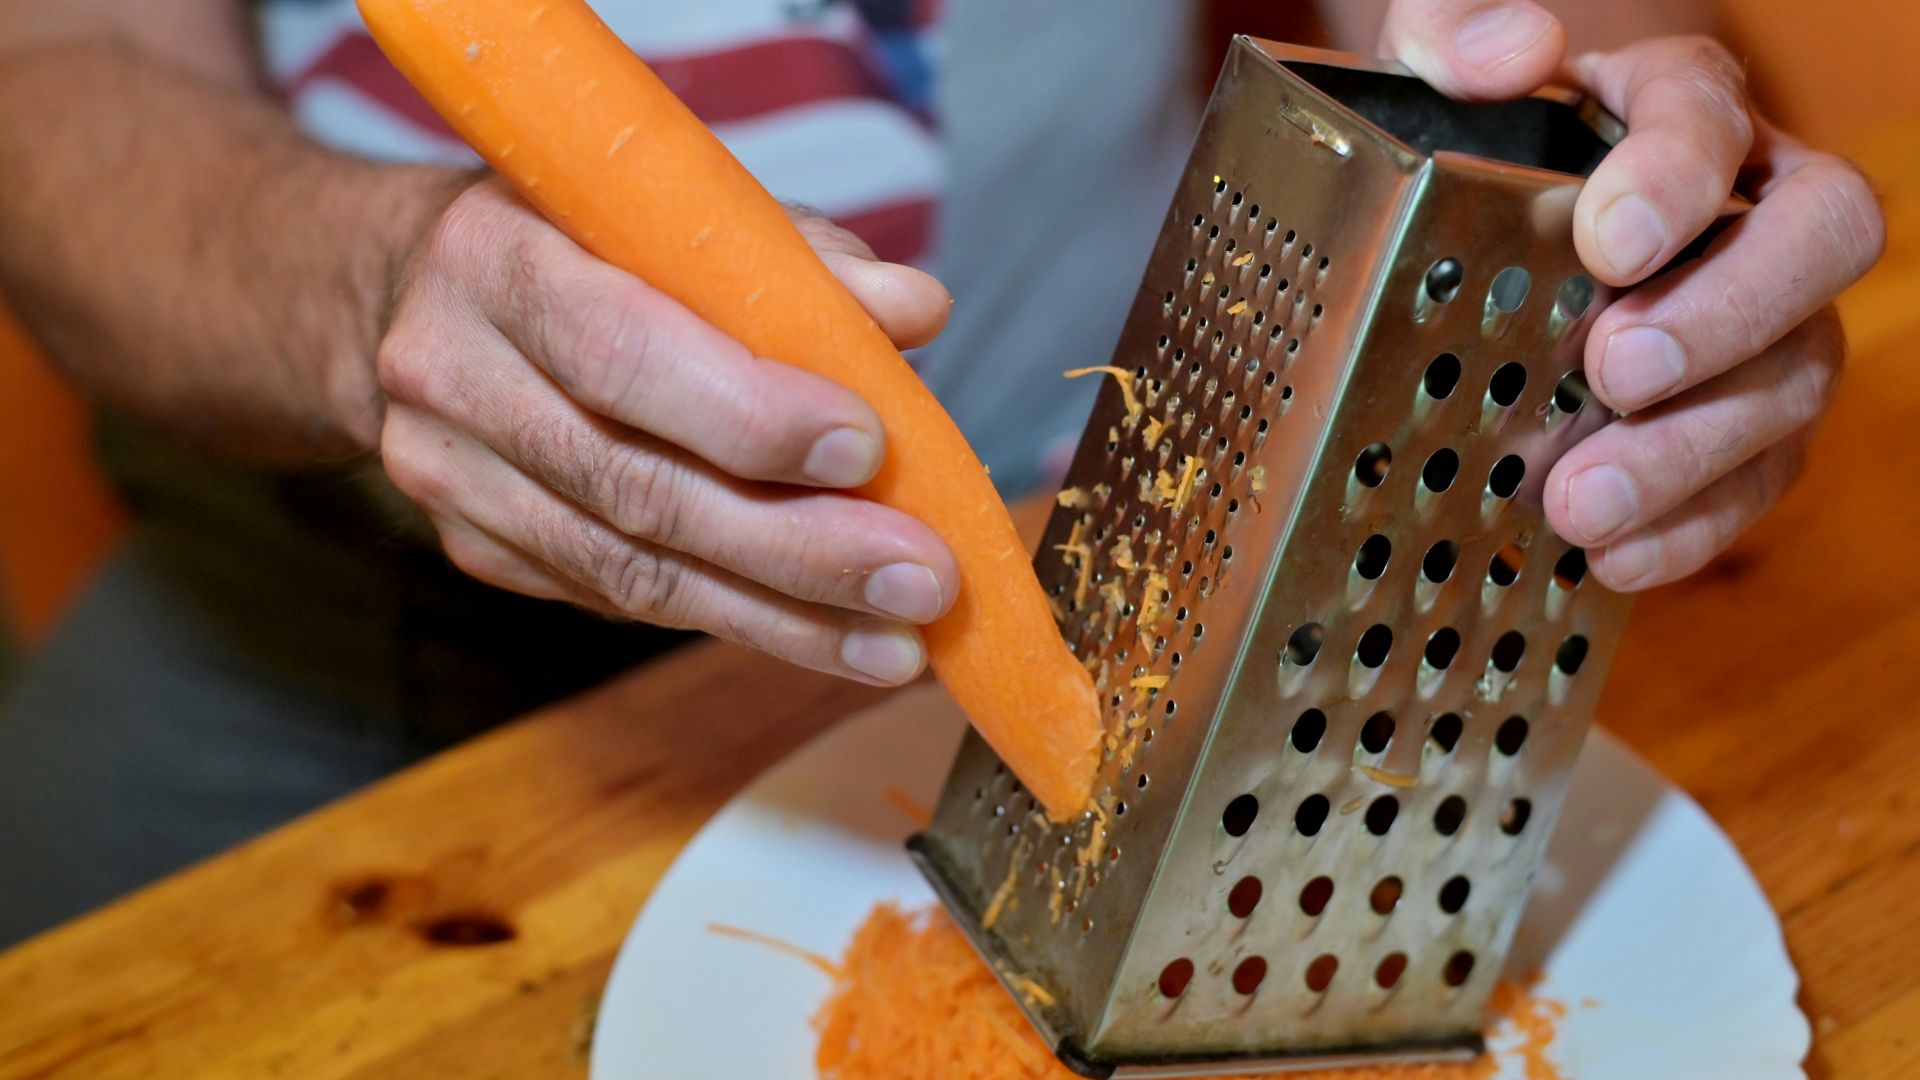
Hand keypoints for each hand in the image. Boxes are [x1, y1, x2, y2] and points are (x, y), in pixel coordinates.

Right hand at [376, 177, 958, 684]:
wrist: (407, 297)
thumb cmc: (581, 242)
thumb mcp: (671, 213)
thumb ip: (792, 258)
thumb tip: (915, 309)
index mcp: (498, 256)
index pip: (621, 350)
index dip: (746, 412)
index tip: (868, 448)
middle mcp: (452, 371)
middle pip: (634, 486)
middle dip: (796, 547)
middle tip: (920, 582)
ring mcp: (450, 476)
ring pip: (630, 571)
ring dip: (781, 616)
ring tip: (898, 640)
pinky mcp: (477, 547)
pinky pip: (618, 598)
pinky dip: (732, 618)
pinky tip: (826, 635)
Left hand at [1381, 1, 1885, 588]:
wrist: (1468, 213)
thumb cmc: (1467, 134)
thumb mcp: (1433, 70)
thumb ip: (1459, 43)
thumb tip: (1515, 46)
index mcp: (1677, 107)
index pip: (1714, 116)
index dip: (1676, 175)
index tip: (1608, 239)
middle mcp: (1749, 207)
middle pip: (1818, 241)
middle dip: (1725, 316)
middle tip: (1614, 372)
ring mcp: (1760, 319)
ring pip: (1795, 376)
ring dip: (1692, 452)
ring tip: (1578, 501)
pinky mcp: (1739, 420)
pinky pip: (1757, 477)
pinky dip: (1689, 526)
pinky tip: (1612, 558)